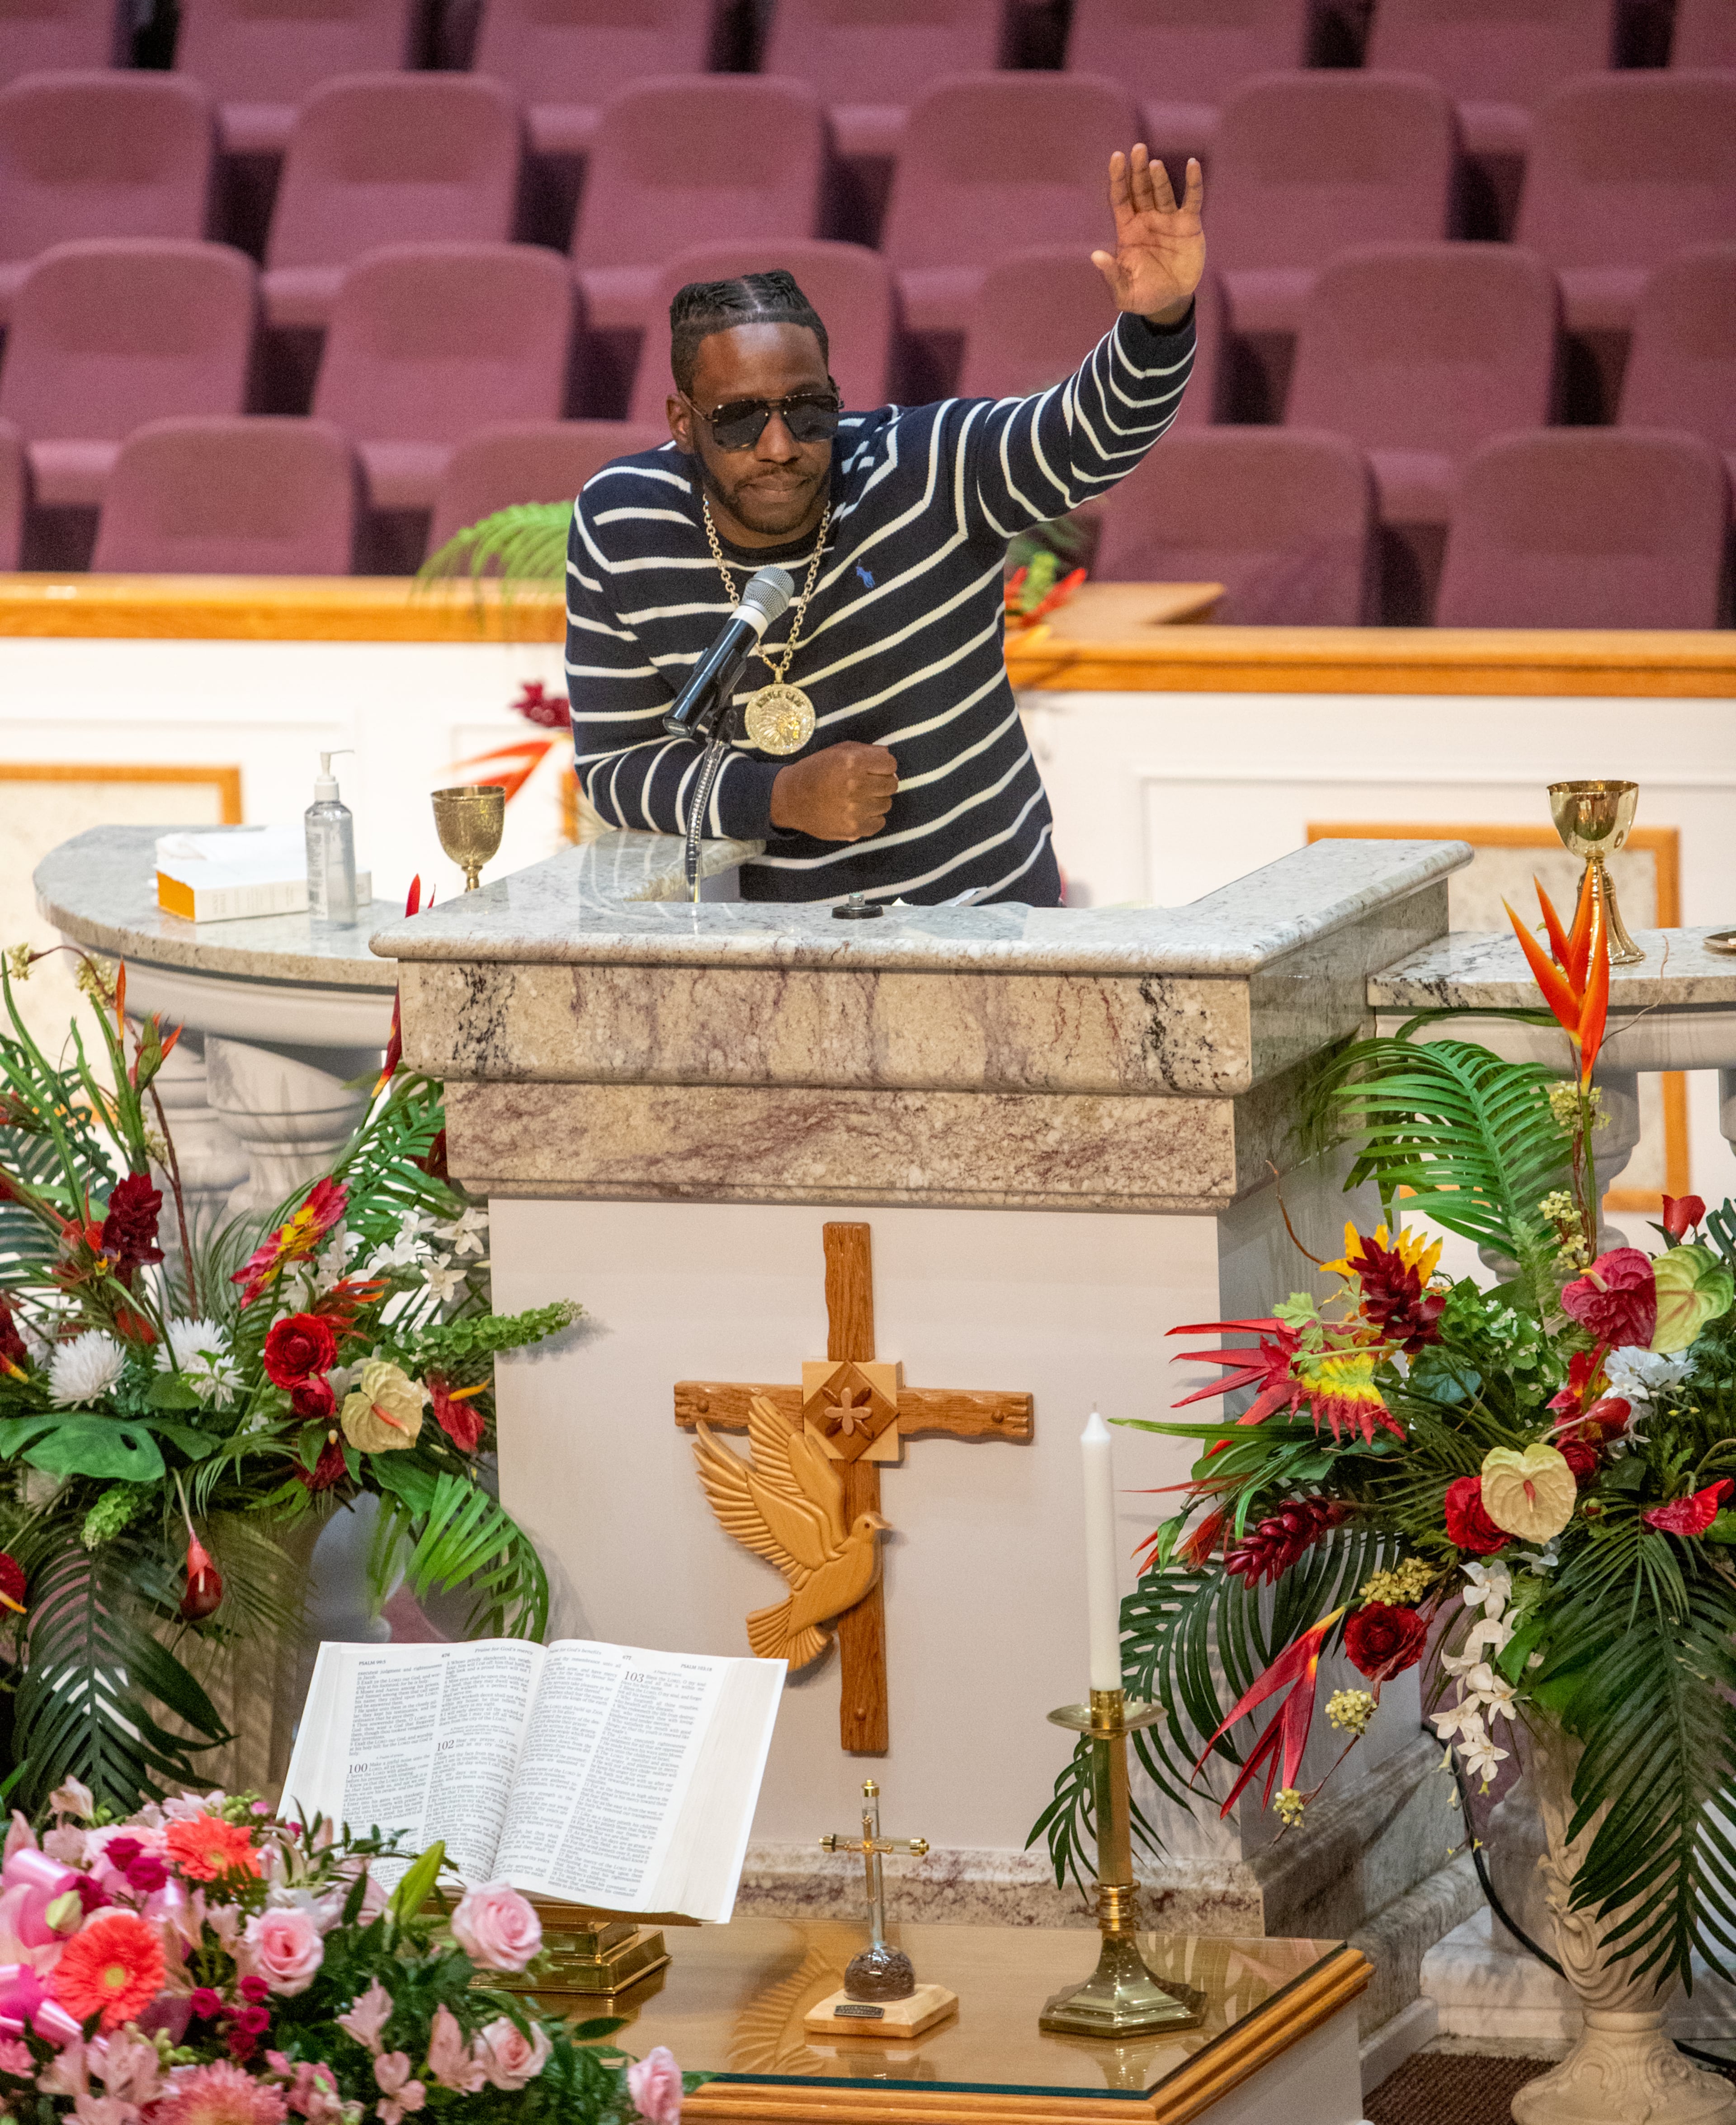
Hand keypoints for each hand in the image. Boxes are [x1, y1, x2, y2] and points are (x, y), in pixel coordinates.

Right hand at [770, 742, 898, 841]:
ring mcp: (856, 809)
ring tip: (859, 798)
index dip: (883, 765)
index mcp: (853, 762)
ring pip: (886, 804)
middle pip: (891, 784)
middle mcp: (856, 785)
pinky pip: (879, 823)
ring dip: (876, 800)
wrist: (790, 799)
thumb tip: (887, 754)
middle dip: (881, 782)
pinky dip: (872, 818)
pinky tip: (859, 812)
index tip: (873, 769)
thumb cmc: (814, 771)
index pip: (890, 763)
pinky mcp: (854, 828)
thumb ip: (865, 750)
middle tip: (866, 784)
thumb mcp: (837, 751)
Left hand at [1091, 145, 1204, 324]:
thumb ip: (1111, 274)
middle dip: (1138, 170)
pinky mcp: (1189, 225)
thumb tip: (1096, 256)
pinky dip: (1193, 182)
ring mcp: (1168, 220)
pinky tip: (1192, 164)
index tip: (1117, 158)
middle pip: (1141, 189)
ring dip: (1159, 177)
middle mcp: (1147, 219)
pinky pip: (1192, 199)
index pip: (1120, 198)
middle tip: (1137, 149)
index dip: (1118, 178)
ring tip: (1153, 164)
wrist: (1170, 303)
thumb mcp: (1123, 292)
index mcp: (1128, 230)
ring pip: (1162, 191)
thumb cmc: (1143, 296)